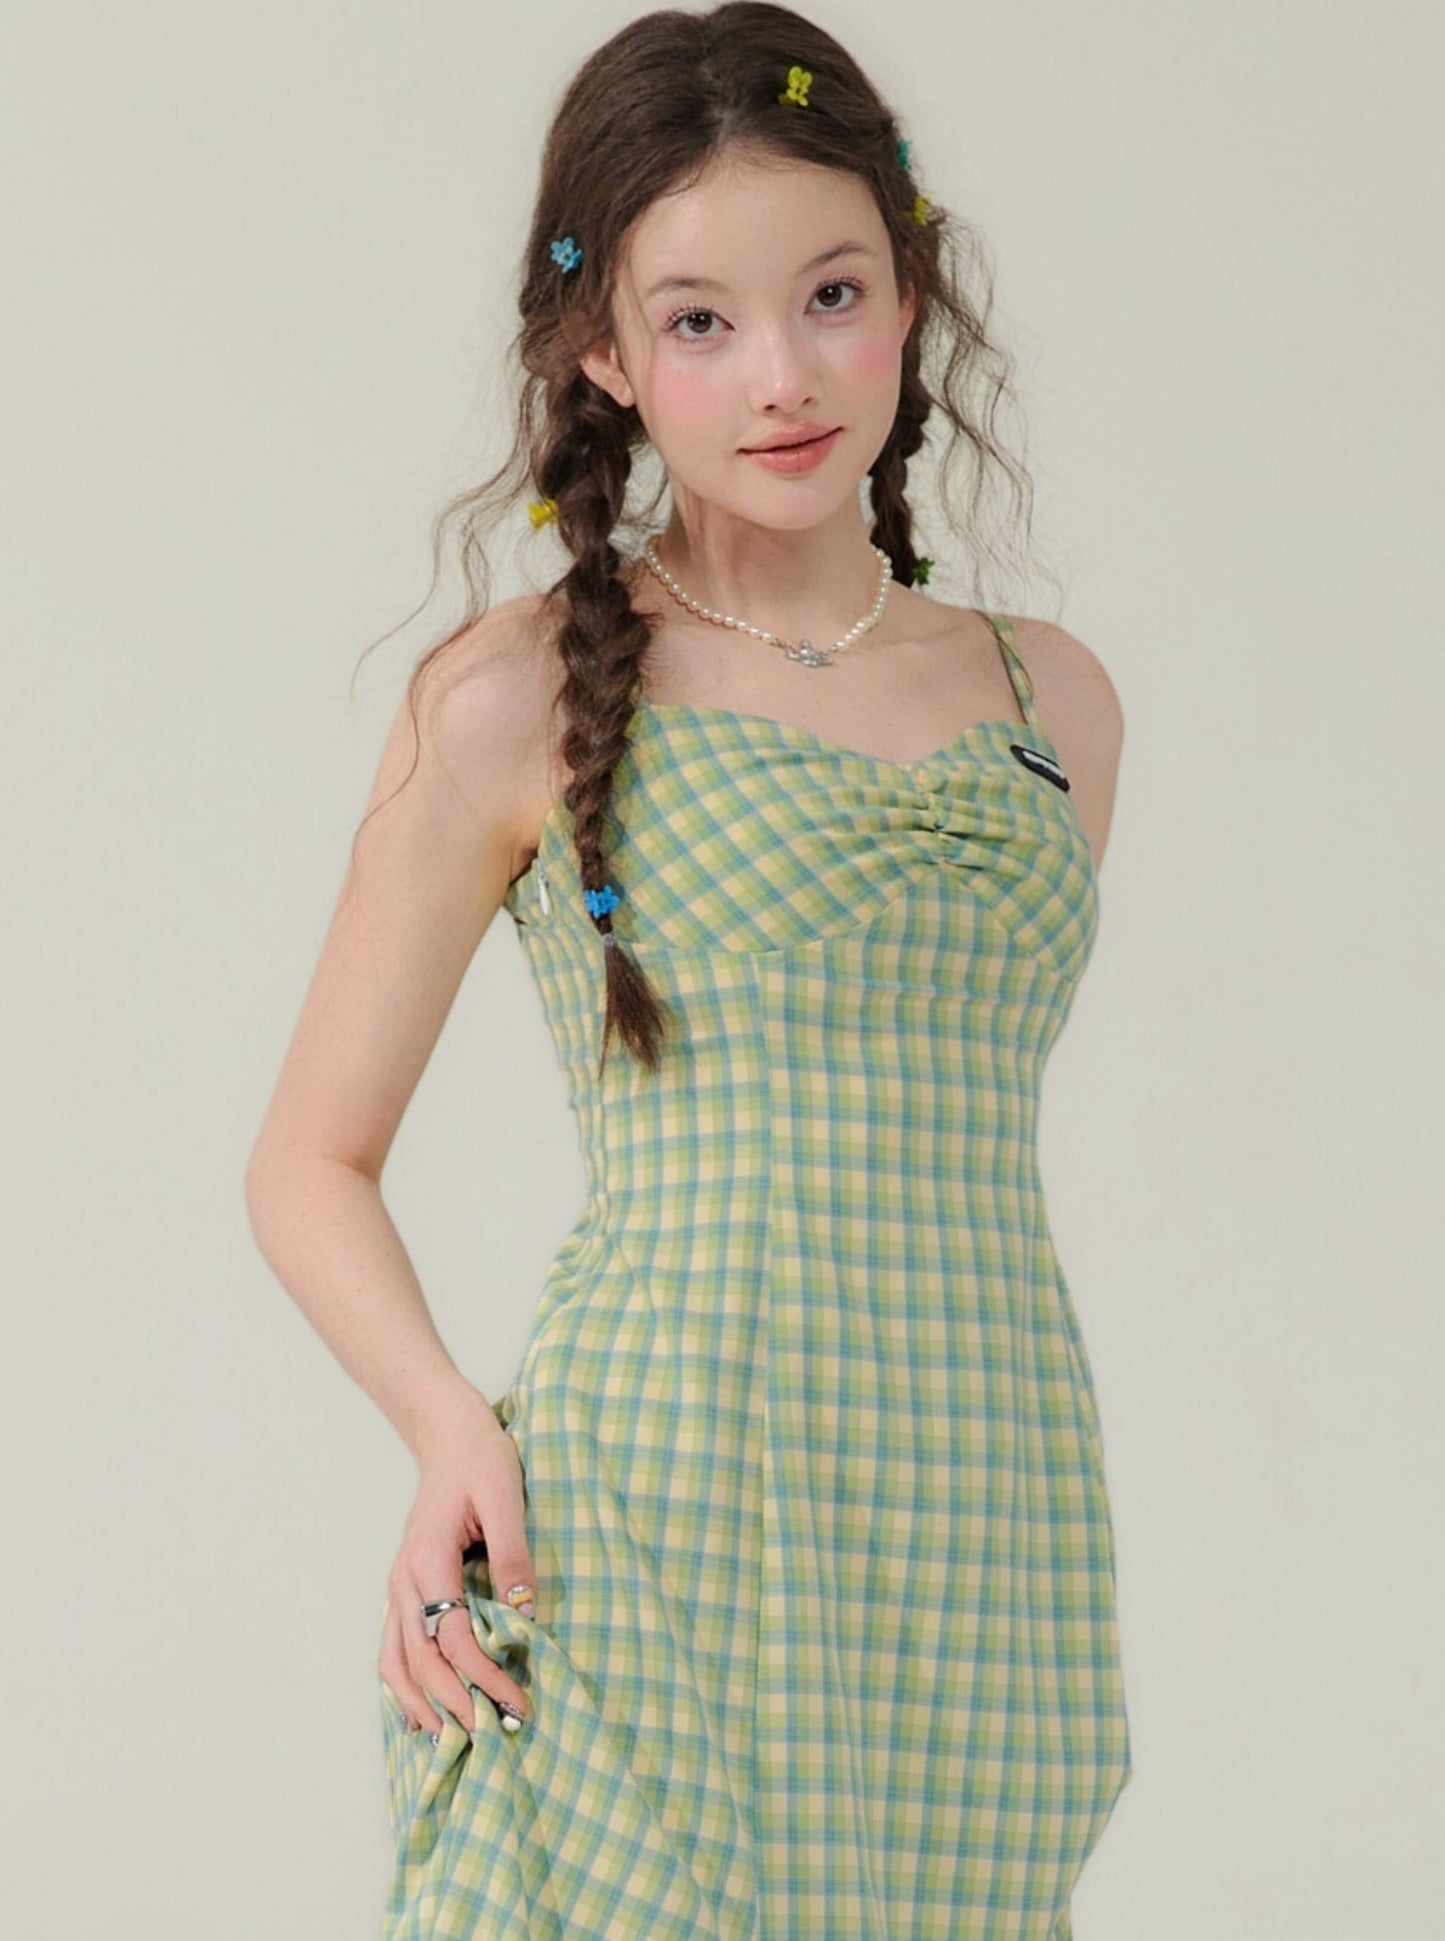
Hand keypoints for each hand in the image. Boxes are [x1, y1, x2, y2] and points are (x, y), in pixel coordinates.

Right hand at [377, 1387, 538, 1736]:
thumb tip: (526, 1615)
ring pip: (395, 1661)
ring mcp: (398, 1585)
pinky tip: (425, 1708)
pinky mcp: (405, 1587)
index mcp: (428, 1558)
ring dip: (421, 1703)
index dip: (484, 1674)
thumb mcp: (507, 1499)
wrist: (449, 1434)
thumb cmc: (481, 1460)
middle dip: (455, 1702)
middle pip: (418, 1660)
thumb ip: (514, 1557)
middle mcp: (404, 1579)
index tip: (518, 1700)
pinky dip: (405, 1684)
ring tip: (451, 1739)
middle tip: (494, 1733)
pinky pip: (394, 1646)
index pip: (451, 1635)